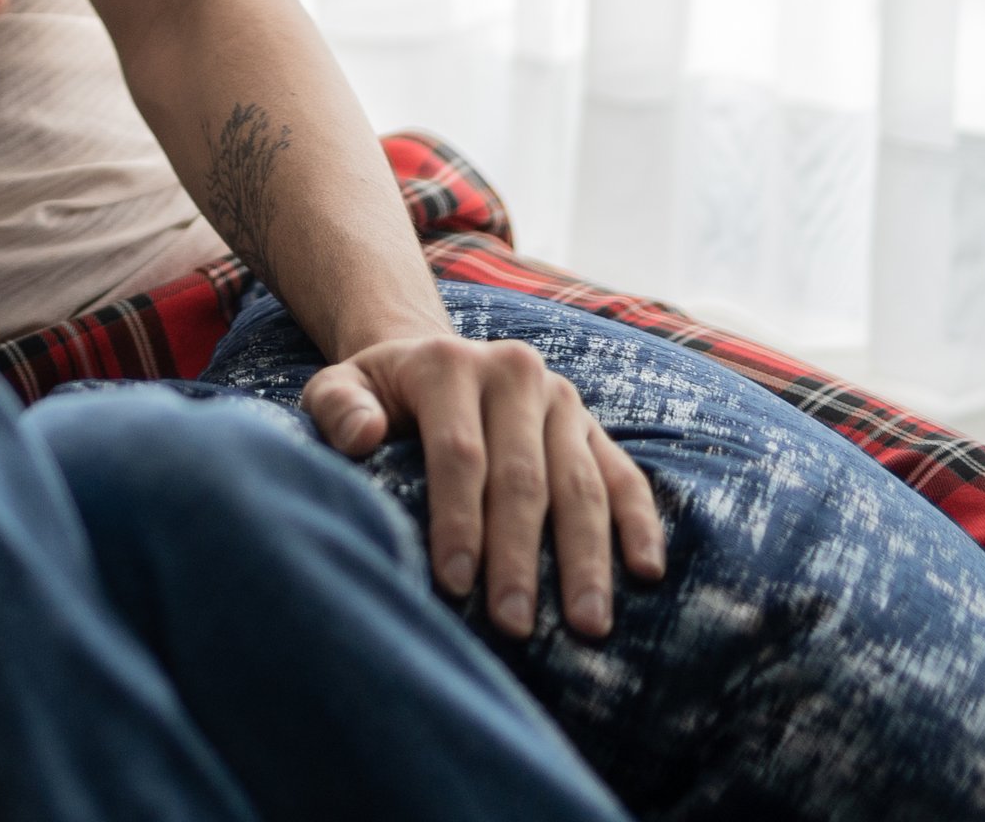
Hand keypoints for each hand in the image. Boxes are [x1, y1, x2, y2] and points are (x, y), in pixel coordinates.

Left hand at [303, 332, 664, 637]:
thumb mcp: (339, 387)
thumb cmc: (377, 395)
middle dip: (518, 556)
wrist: (432, 361)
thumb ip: (339, 408)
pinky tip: (644, 572)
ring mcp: (561, 400)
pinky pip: (624, 477)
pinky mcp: (593, 426)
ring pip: (580, 485)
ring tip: (586, 623)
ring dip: (585, 558)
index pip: (459, 452)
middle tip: (514, 623)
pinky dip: (639, 524)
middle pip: (523, 477)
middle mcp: (514, 373)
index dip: (457, 520)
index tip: (453, 583)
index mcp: (448, 364)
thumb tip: (363, 437)